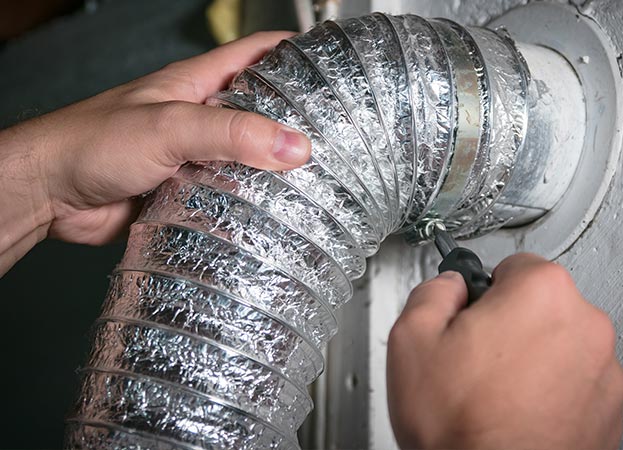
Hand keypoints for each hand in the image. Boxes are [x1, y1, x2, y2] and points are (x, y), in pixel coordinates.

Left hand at [0, 31, 309, 274]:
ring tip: (311, 181)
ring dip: (272, 170)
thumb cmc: (91, 142)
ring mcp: (193, 155)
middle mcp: (199, 117)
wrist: (50, 193)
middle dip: (293, 122)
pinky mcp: (186, 190)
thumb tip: (292, 145)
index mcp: (197, 84)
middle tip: (331, 138)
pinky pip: (227, 194)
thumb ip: (231, 134)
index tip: (330, 66)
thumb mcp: (169, 126)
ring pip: (245, 158)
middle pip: (259, 111)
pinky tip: (268, 214)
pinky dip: (247, 203)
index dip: (295, 53)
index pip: (256, 54)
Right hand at [387, 253, 622, 449]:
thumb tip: (449, 286)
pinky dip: (551, 391)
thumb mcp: (411, 337)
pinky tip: (518, 412)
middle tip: (476, 358)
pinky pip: (575, 382)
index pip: (513, 265)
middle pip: (540, 304)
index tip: (473, 314)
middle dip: (509, 323)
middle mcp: (585, 325)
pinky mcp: (609, 411)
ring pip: (558, 344)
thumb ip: (433, 290)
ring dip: (532, 358)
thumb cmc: (459, 424)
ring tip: (495, 391)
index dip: (484, 291)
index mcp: (542, 292)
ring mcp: (603, 371)